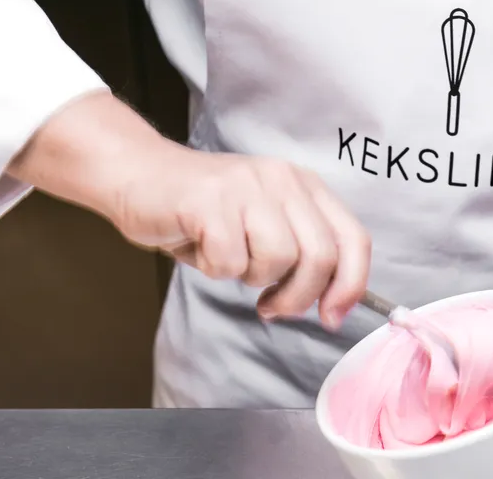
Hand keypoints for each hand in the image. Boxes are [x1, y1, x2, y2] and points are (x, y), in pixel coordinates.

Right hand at [119, 150, 370, 325]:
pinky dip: (213, 269)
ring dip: (250, 277)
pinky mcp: (211, 201)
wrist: (139, 176)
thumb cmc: (204, 212)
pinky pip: (230, 262)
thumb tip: (331, 307)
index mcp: (304, 186)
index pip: (354, 239)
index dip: (351, 286)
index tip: (331, 317)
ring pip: (278, 260)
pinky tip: (199, 246)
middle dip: (297, 296)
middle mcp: (283, 180)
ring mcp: (248, 187)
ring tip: (227, 257)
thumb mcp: (264, 225)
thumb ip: (300, 254)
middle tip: (270, 306)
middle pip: (321, 256)